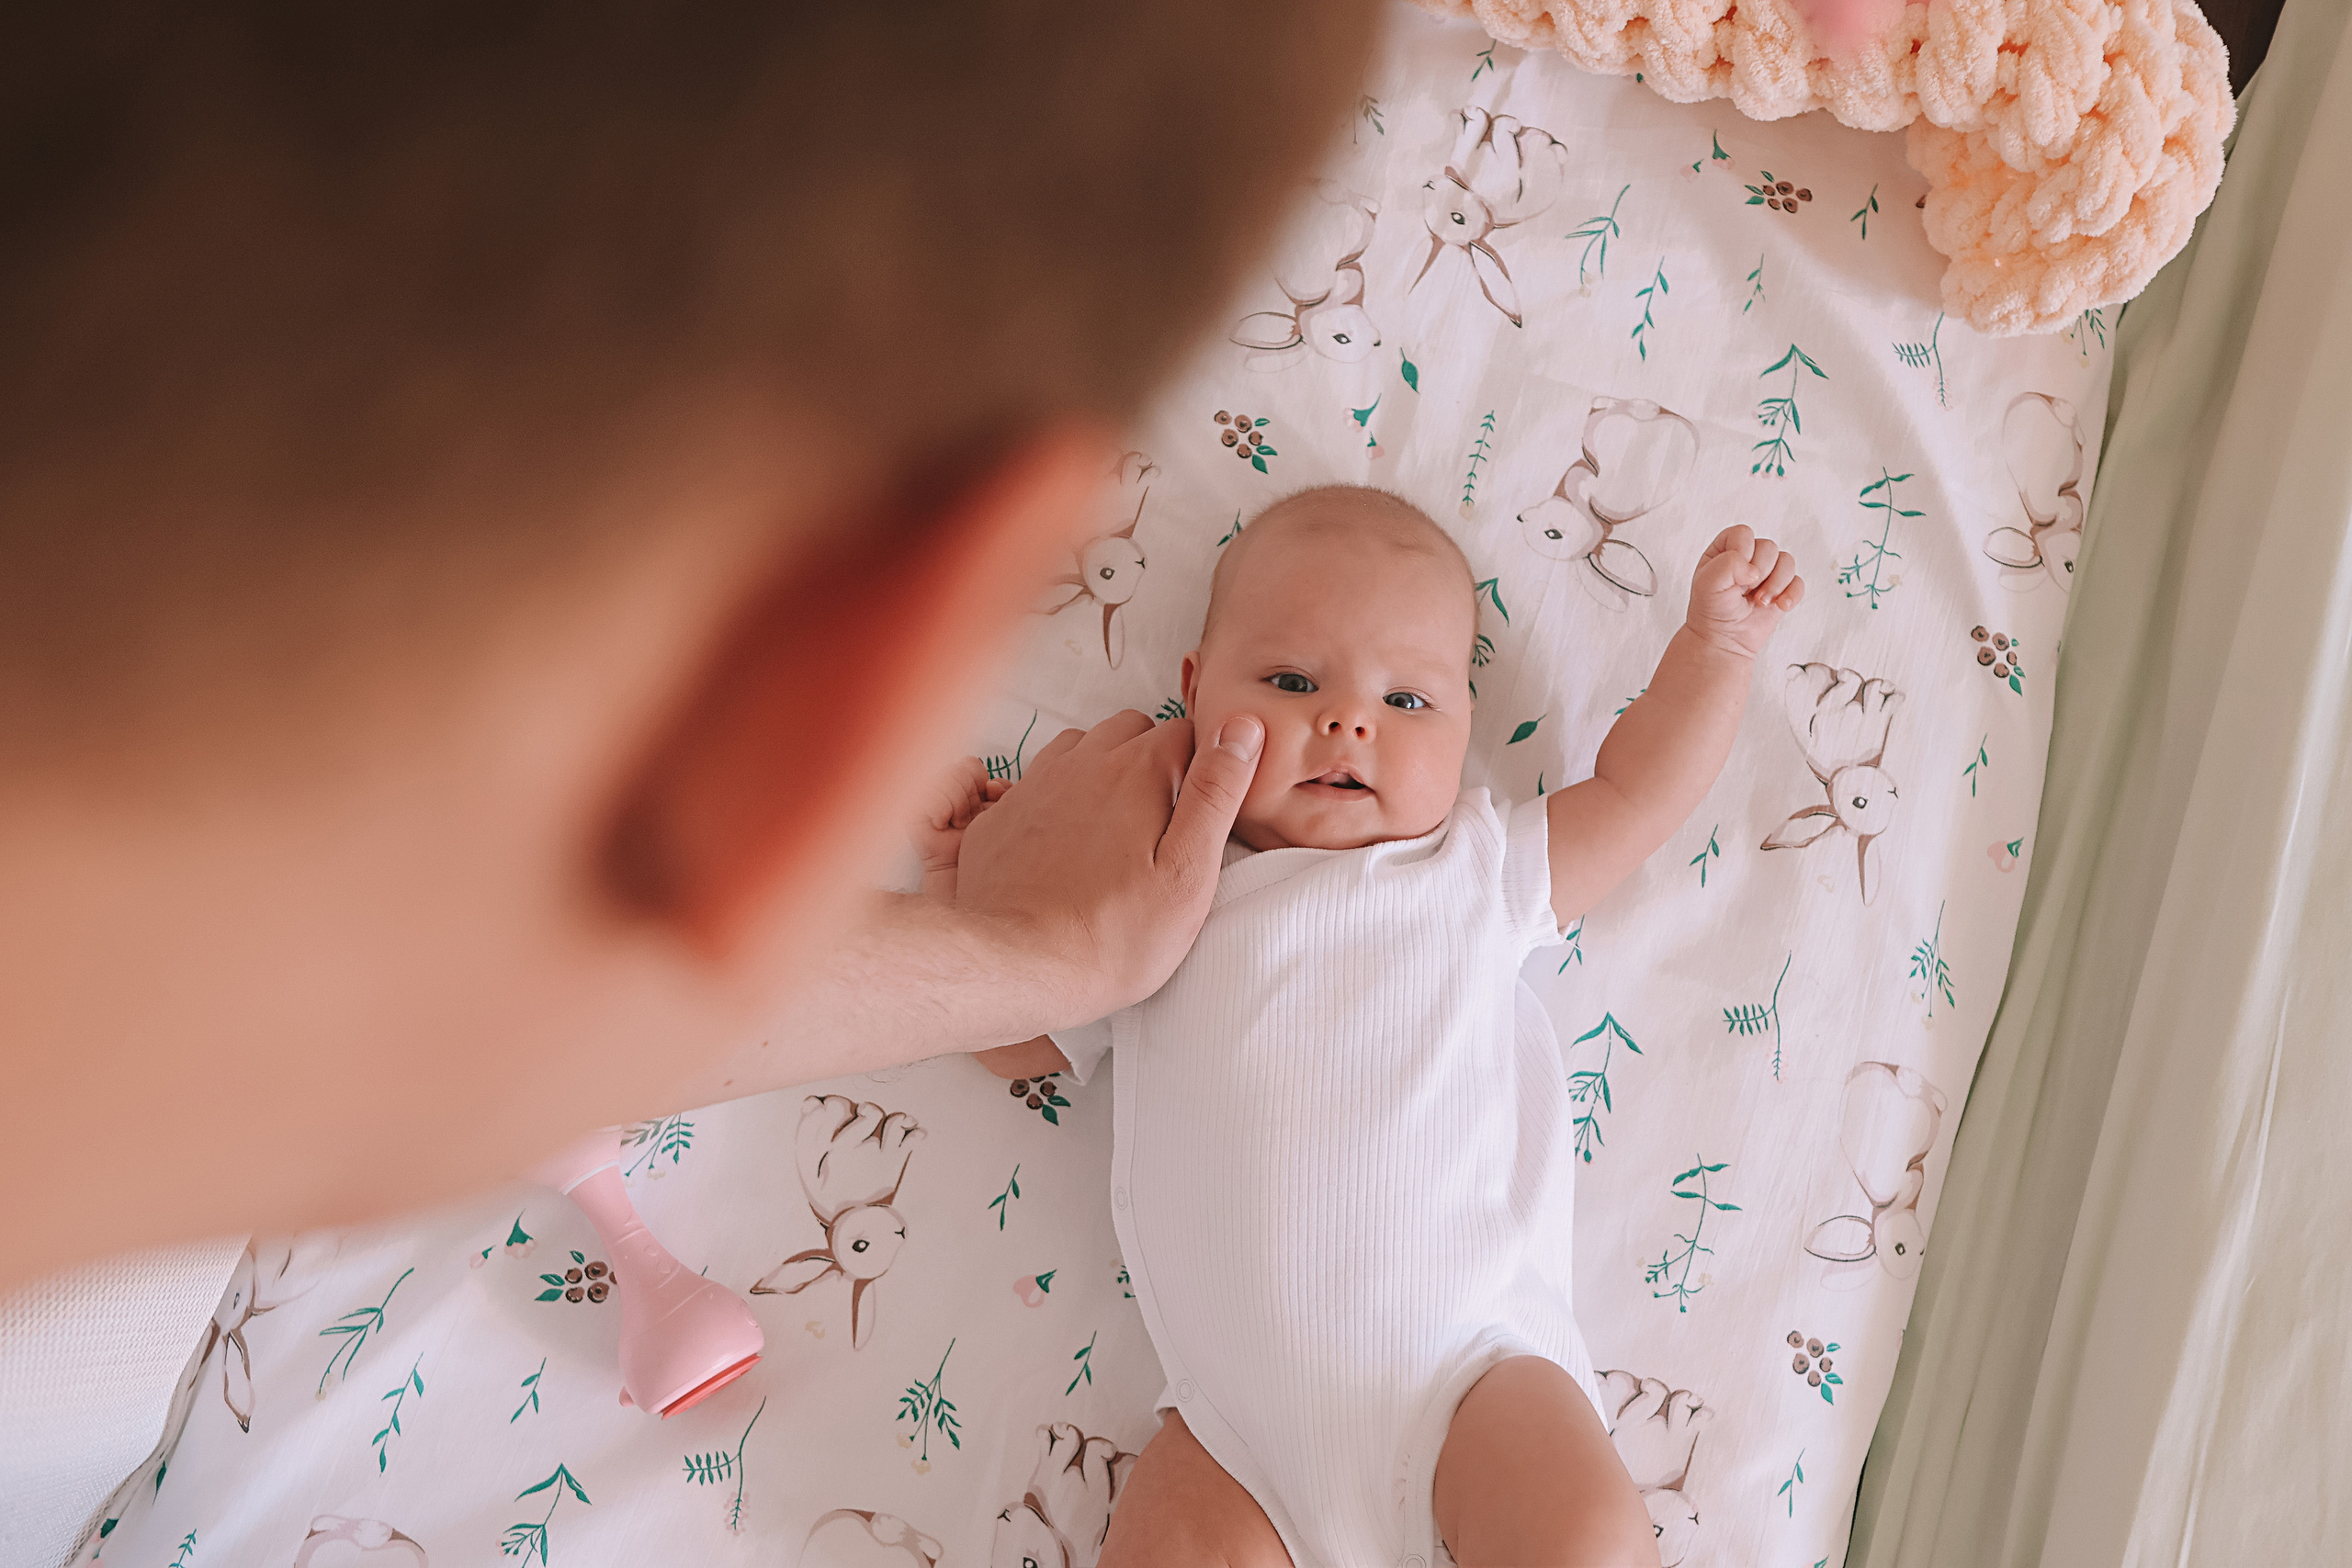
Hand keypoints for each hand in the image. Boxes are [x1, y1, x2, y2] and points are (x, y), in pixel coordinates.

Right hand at [908, 755, 1008, 897]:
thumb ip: (1004, 793)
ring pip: (947, 782)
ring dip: (958, 809)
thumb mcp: (998, 811)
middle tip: (966, 820)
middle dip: (969, 799)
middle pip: (959, 771)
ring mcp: (922, 793)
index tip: (980, 806)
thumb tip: (992, 785)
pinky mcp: (910, 809)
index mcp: (958, 778)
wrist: (961, 866)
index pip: (971, 764)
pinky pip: (931, 797)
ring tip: (956, 824)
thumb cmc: (979, 837)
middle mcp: (938, 782)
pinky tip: (942, 825)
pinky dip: (942, 814)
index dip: (980, 785)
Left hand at [956, 708, 1262, 1022]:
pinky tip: (1069, 840)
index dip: (1202, 764)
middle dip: (1155, 761)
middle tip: (1164, 820)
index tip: (1201, 806)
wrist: (1018, 966)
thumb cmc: (1113, 933)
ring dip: (1106, 770)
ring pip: (1083, 748)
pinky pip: (1039, 780)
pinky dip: (1060, 794)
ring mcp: (1036, 784)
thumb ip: (1216, 793)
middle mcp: (1082, 762)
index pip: (1185, 732)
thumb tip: (1242, 730)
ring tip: (1119, 828)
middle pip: (1132, 732)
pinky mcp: (1001, 814)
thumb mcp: (1188, 870)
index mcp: (1136, 770)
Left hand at [1687, 525, 1802, 659]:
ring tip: (1760, 602)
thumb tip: (1755, 570)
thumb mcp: (1707, 583)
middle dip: (1759, 572)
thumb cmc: (1711, 609)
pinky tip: (1780, 607)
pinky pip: (1798, 582)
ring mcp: (1767, 572)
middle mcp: (1748, 555)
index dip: (1742, 553)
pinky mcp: (1782, 589)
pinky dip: (1792, 595)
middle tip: (1745, 592)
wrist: (1723, 639)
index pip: (1744, 534)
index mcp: (1726, 547)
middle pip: (1769, 547)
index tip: (1732, 577)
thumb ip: (1727, 564)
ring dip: (1776, 584)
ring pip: (1787, 561)